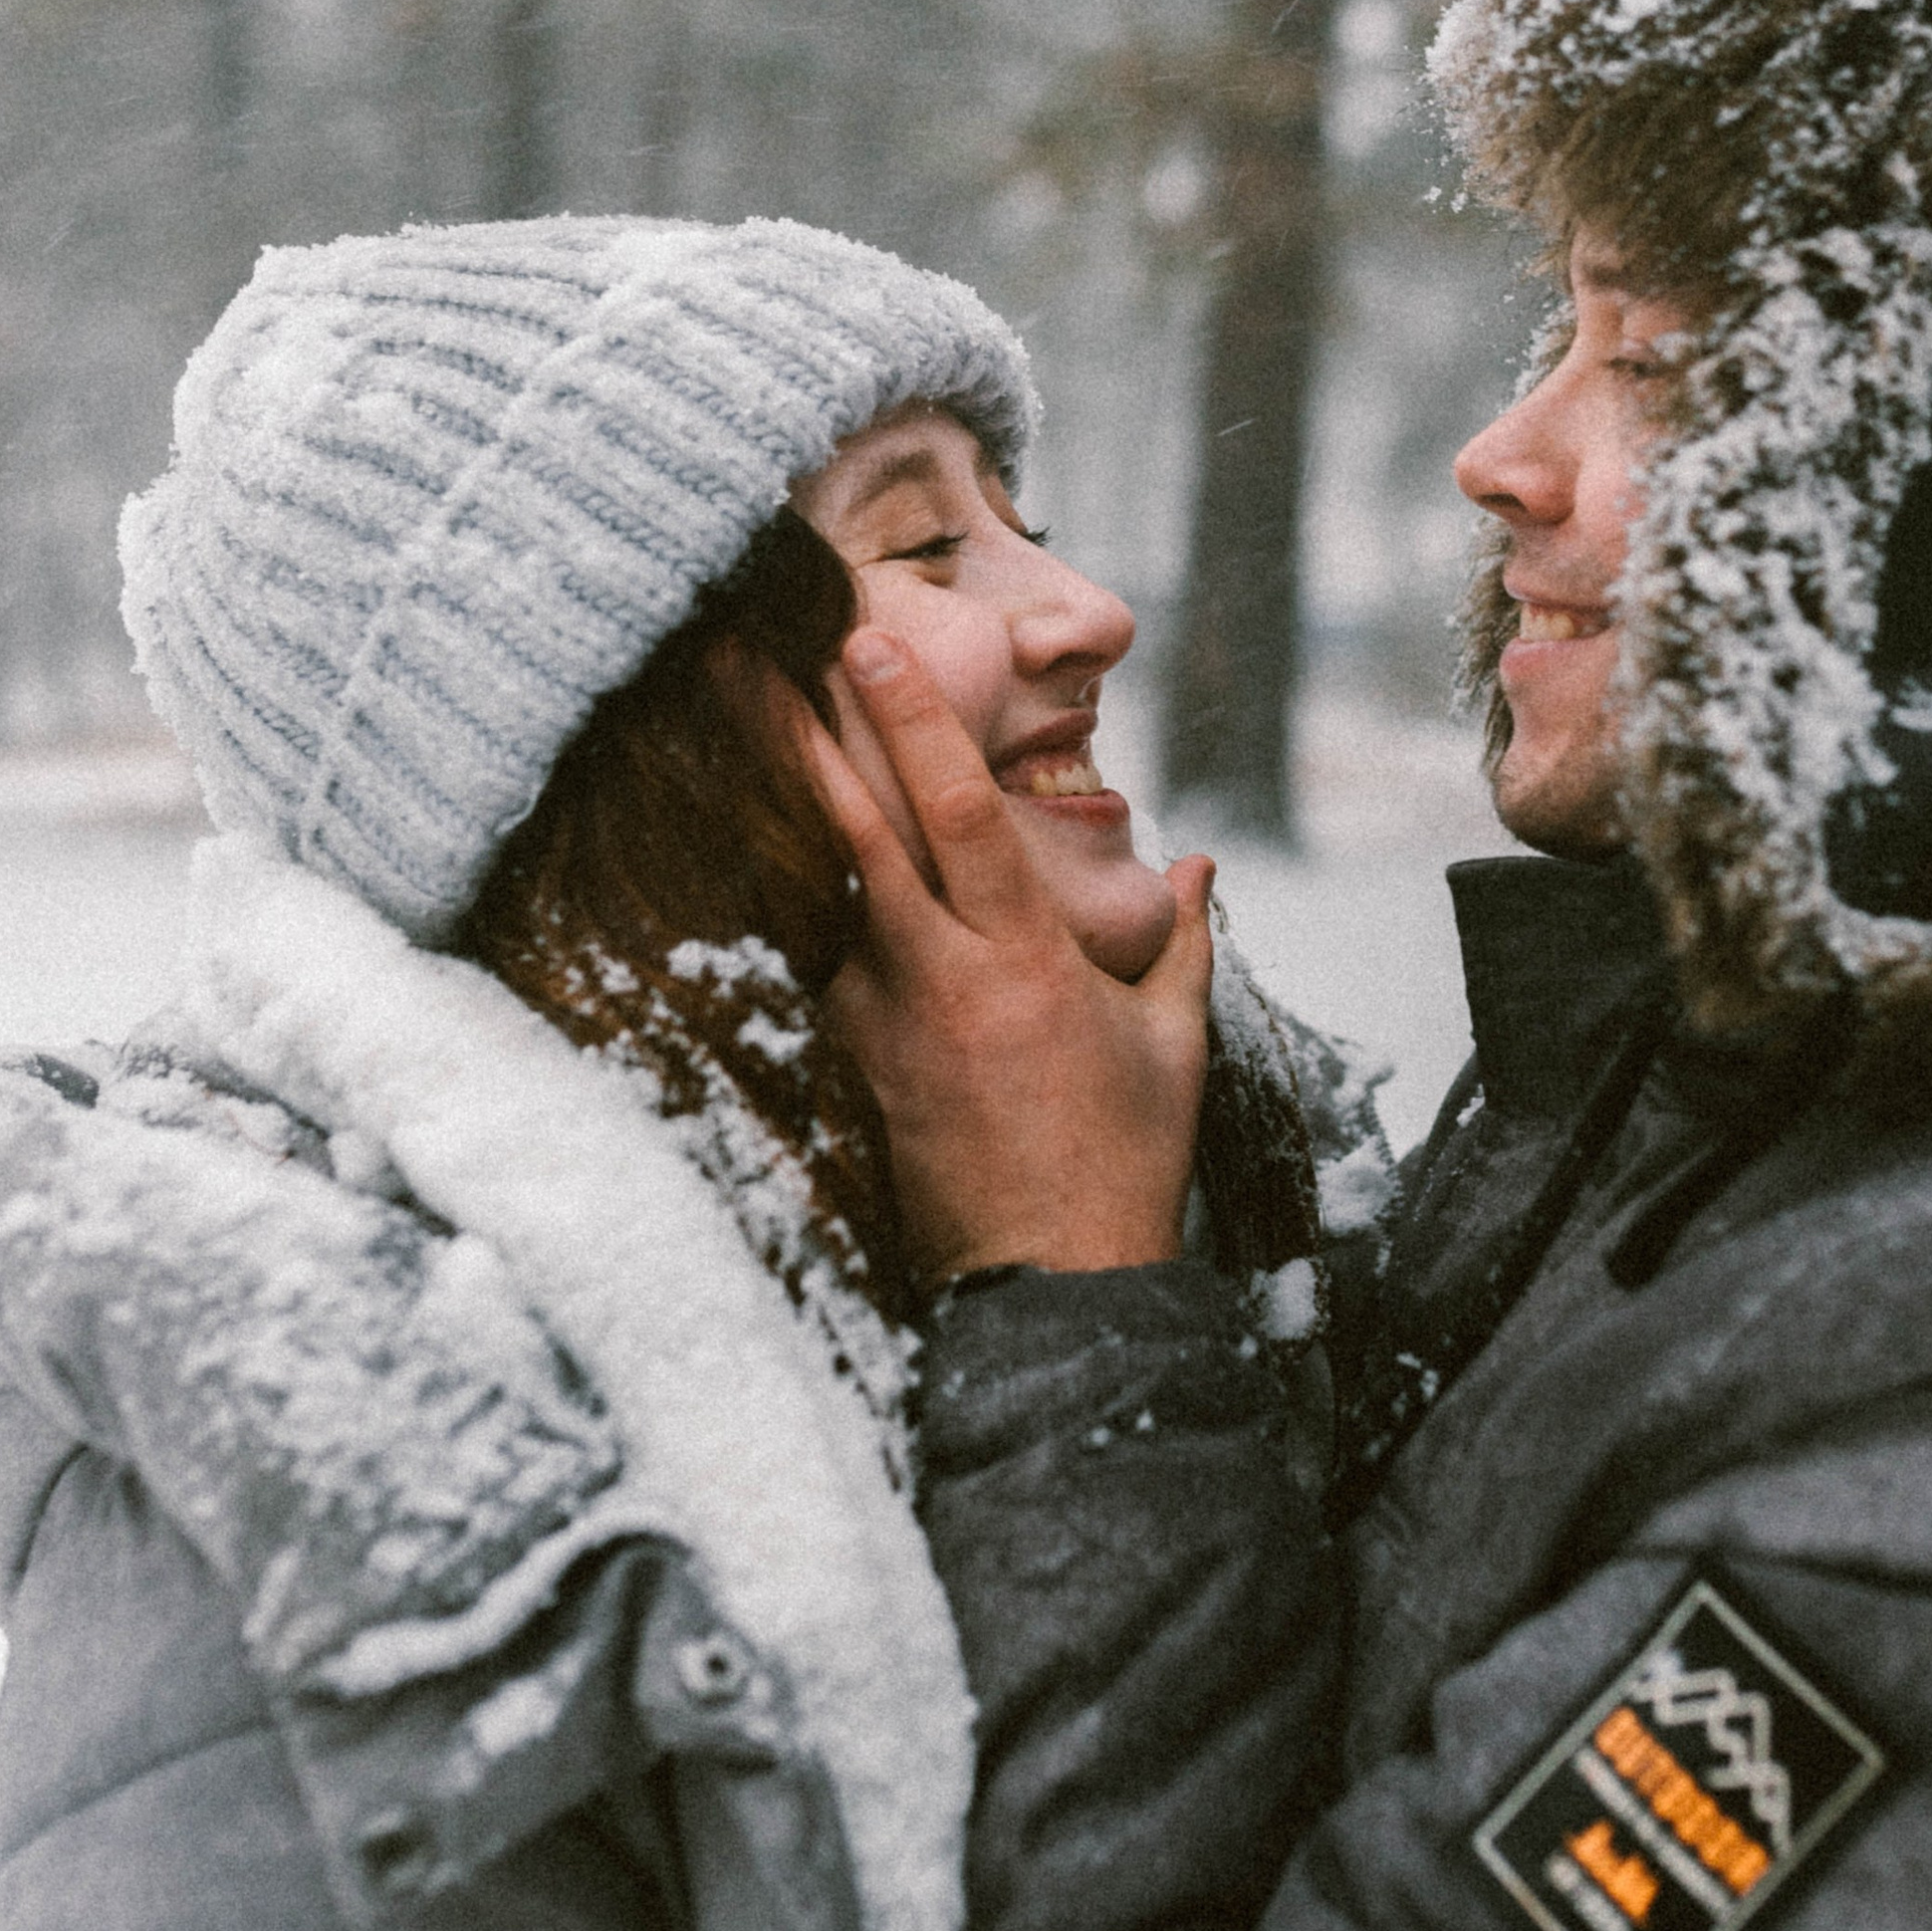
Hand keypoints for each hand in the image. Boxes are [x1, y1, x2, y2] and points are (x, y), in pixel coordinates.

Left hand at [793, 632, 1215, 1282]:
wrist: (1052, 1284)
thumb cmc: (1124, 1160)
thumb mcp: (1175, 1043)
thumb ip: (1184, 942)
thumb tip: (1199, 868)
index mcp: (1026, 957)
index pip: (957, 812)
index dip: (911, 721)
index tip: (867, 646)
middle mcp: (941, 978)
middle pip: (853, 835)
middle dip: (799, 740)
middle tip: (741, 659)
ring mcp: (885, 1025)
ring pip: (818, 894)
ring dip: (777, 811)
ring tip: (731, 737)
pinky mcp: (856, 1067)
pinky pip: (814, 965)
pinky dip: (786, 904)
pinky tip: (750, 856)